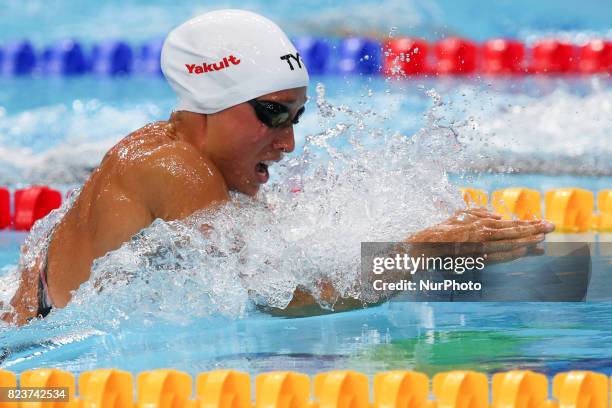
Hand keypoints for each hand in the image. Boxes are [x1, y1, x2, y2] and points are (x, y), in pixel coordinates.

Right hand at [405, 207, 554, 262]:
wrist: (426, 246)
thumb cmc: (442, 230)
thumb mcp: (460, 216)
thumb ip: (479, 212)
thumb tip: (498, 216)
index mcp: (480, 224)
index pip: (510, 224)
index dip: (528, 223)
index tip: (543, 222)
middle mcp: (483, 235)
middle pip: (514, 232)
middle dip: (534, 230)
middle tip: (551, 227)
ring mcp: (481, 248)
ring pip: (510, 245)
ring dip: (528, 242)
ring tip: (543, 240)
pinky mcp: (477, 259)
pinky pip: (499, 257)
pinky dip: (513, 254)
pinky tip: (524, 253)